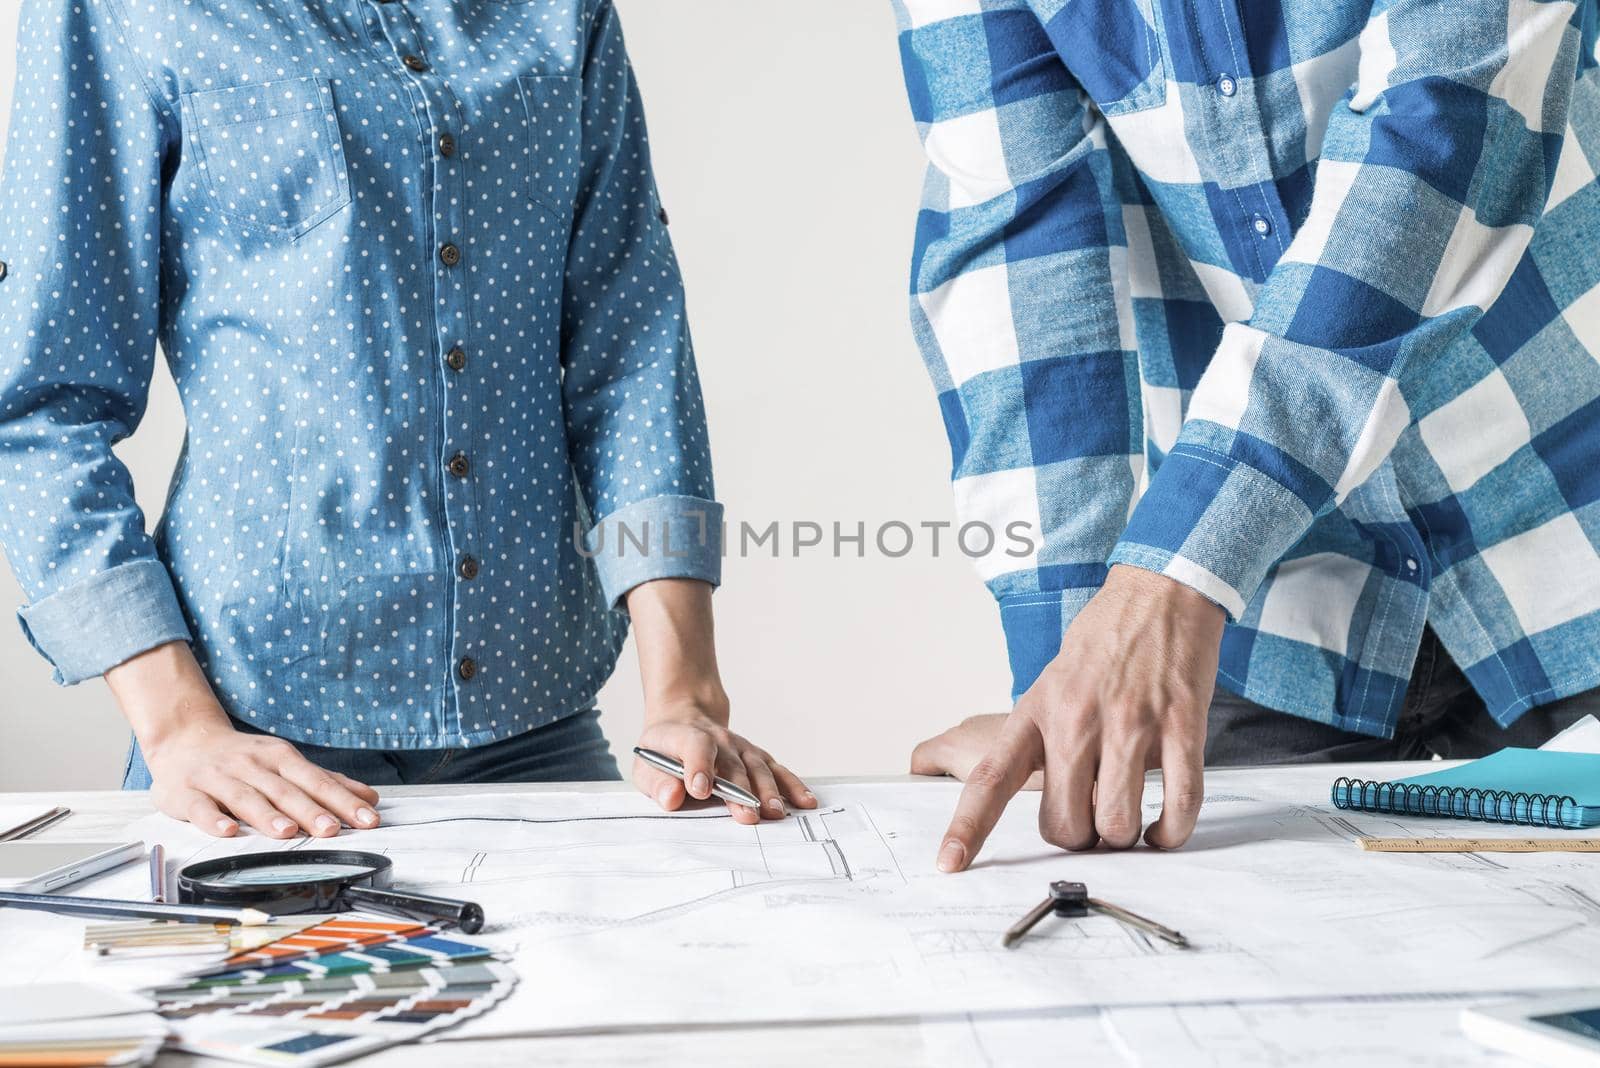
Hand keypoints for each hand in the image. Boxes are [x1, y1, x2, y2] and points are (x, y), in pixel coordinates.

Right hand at [105, 642, 380, 837]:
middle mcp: (252, 766)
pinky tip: (227, 831)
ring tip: (288, 832)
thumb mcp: (285, 763)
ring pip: (246, 798)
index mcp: (280, 758)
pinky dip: (214, 819)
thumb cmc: (243, 759)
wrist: (183, 739)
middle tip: (333, 830)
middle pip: (286, 790)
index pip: (317, 781)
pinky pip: (201, 807)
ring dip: (267, 815)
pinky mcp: (187, 793)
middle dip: (310, 810)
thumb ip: (326, 782)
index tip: (367, 819)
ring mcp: (218, 778)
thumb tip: (370, 798)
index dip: (343, 801)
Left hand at [633, 697, 815, 824]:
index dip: (698, 766)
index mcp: (685, 738)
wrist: (685, 721)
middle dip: (740, 791)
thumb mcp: (647, 765)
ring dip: (768, 790)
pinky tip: (805, 801)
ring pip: (757, 768)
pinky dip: (792, 785)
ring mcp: (740, 747)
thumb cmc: (664, 753)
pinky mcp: (755, 756)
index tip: (701, 790)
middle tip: (748, 816)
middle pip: (732, 765)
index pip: (695, 746)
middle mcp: (718, 740)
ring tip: (776, 813)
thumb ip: (658, 782)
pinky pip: (776, 770)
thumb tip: (672, 797)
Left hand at [935, 565, 1223, 870]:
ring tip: (1129, 818)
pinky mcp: (1181, 728)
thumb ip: (1043, 742)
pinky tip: (1164, 827)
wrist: (1160, 593)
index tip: (949, 864)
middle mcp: (1077, 722)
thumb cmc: (1104, 644)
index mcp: (1036, 713)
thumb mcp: (1051, 684)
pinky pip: (1177, 806)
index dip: (968, 828)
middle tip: (1091, 818)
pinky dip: (1170, 832)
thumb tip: (1046, 804)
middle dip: (1079, 837)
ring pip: (1117, 826)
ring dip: (1124, 837)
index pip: (991, 780)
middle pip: (1065, 826)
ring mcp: (1131, 726)